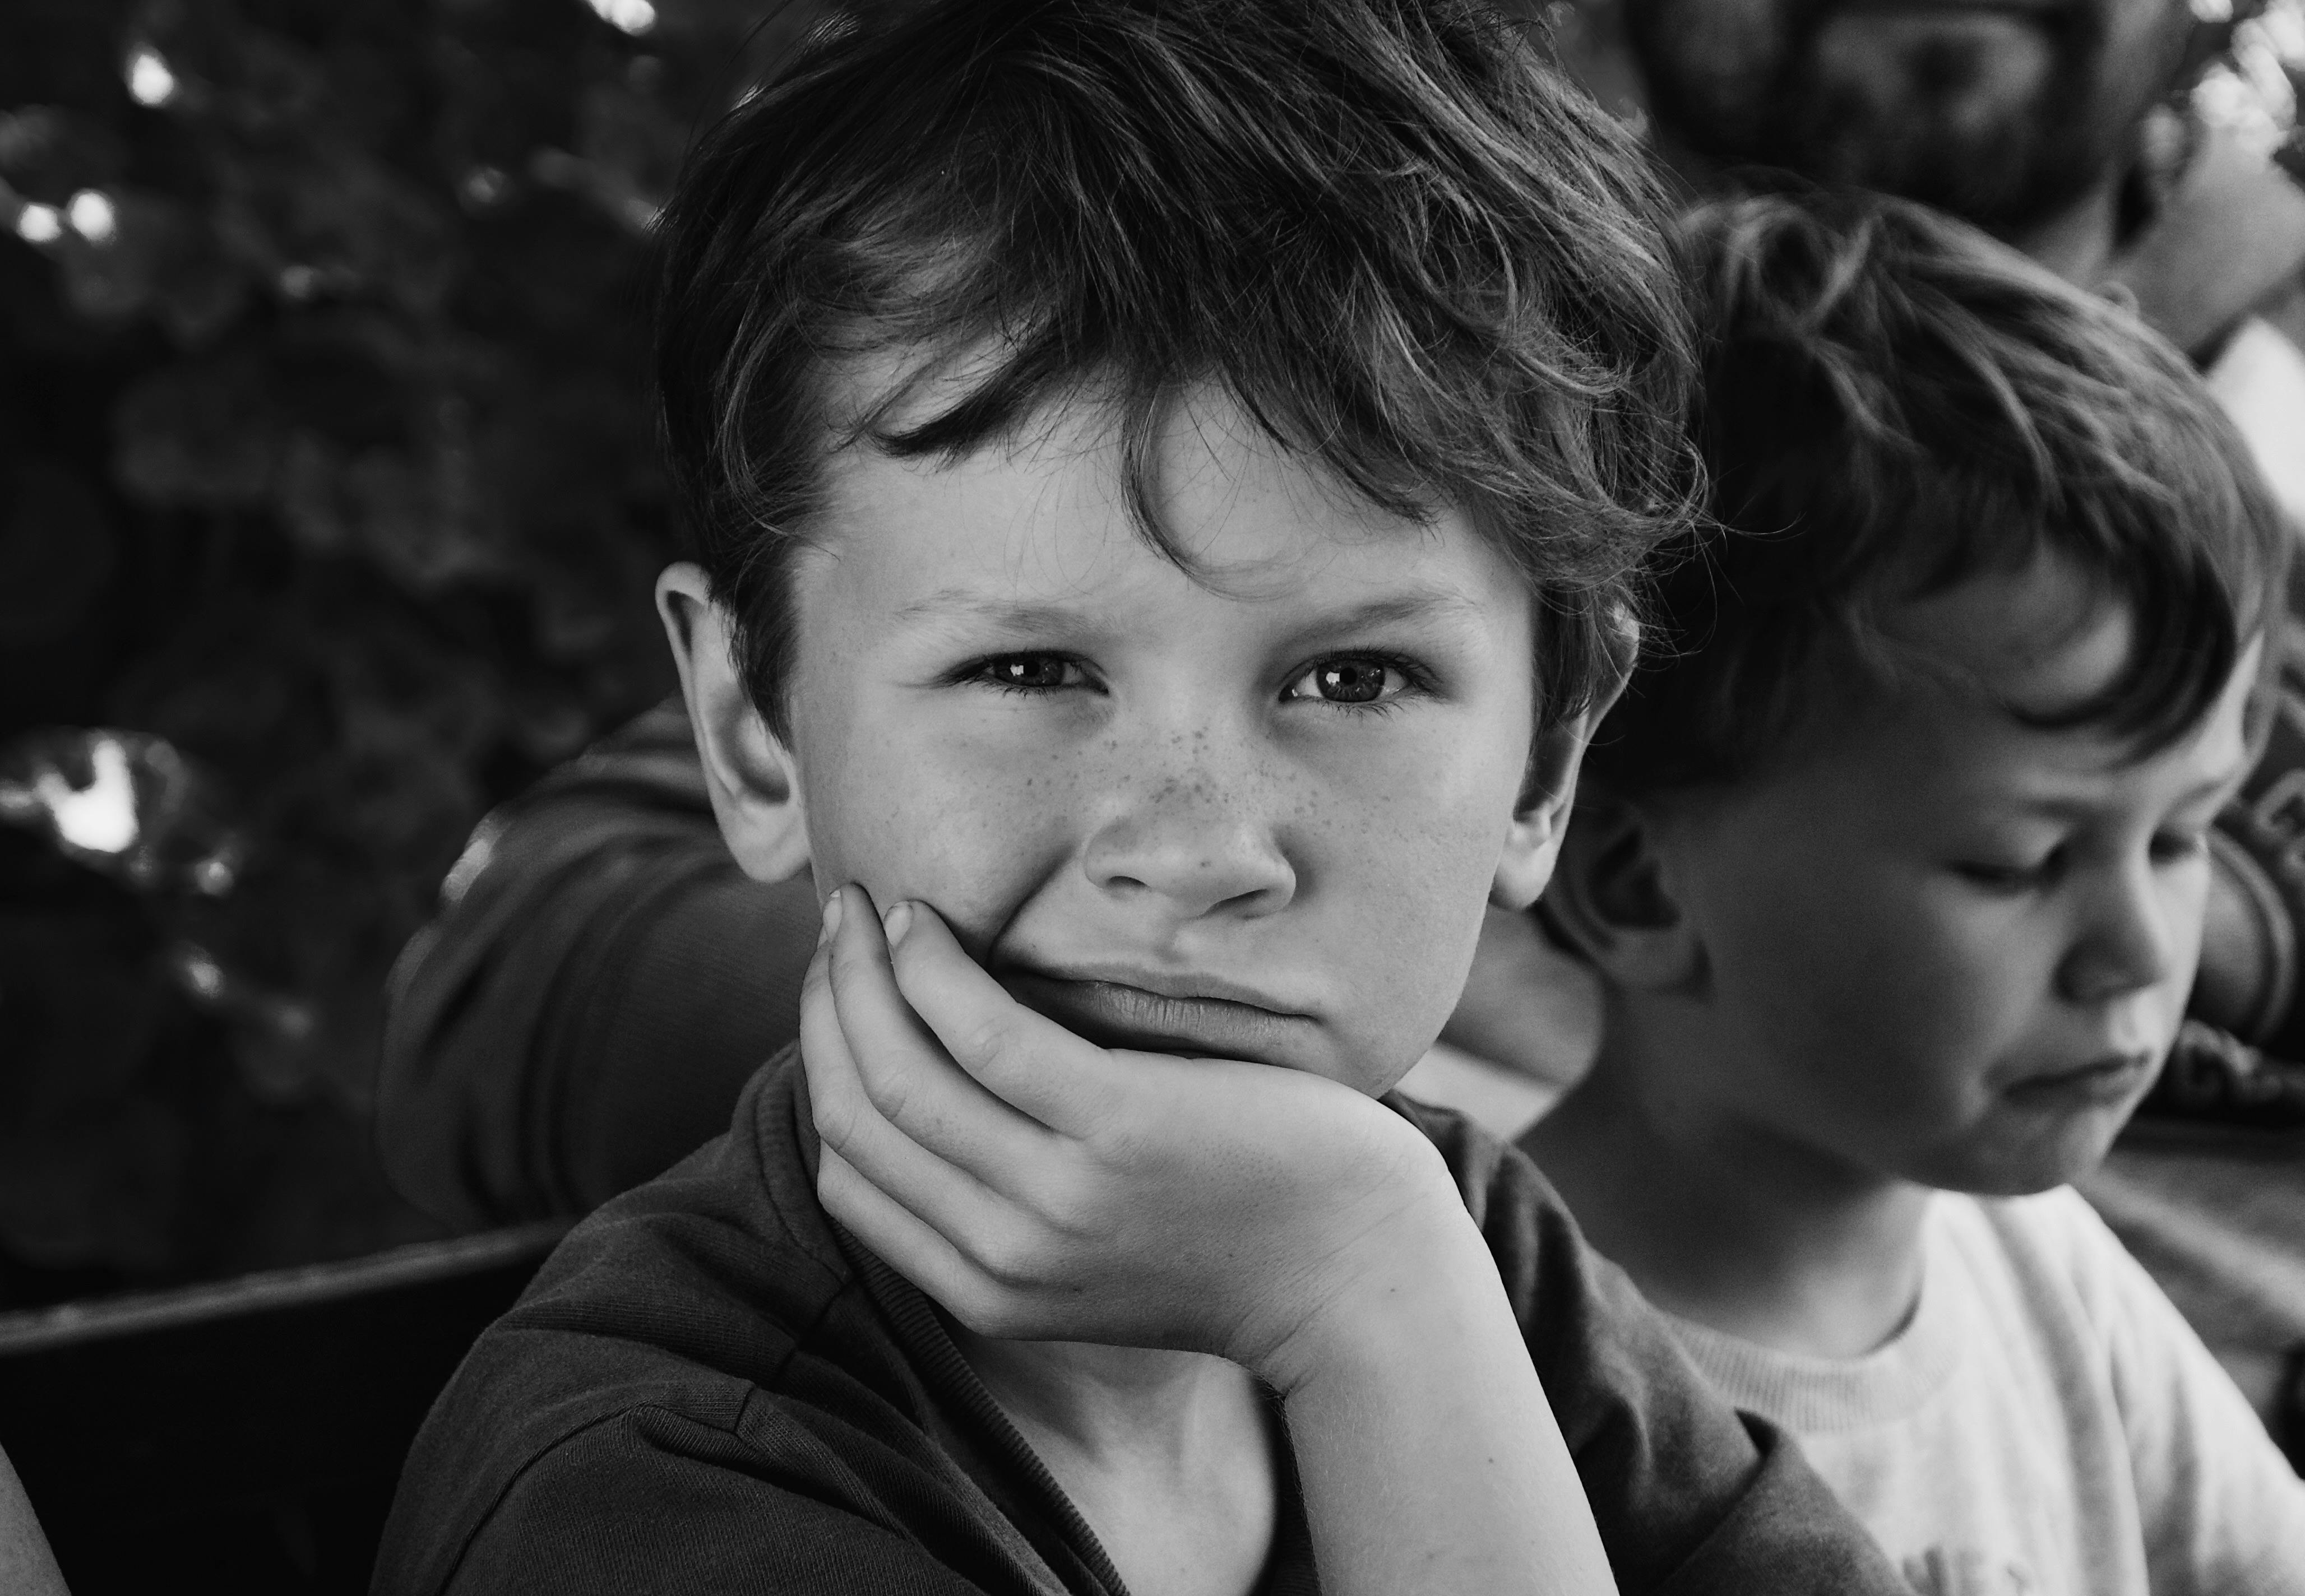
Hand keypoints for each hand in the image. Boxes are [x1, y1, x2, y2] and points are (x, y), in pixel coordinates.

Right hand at [800, 883, 1463, 1388]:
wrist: (1361, 1278)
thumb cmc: (1241, 1240)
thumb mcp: (1098, 1255)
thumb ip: (1017, 1206)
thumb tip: (947, 1103)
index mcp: (990, 1291)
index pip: (850, 1177)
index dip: (825, 1072)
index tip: (832, 998)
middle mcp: (1007, 1254)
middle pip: (860, 1115)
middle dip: (824, 1009)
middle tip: (832, 931)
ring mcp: (1057, 1197)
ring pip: (901, 1074)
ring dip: (860, 974)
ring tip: (861, 908)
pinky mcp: (1117, 1129)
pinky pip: (984, 1035)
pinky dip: (933, 970)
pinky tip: (925, 923)